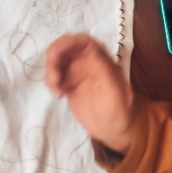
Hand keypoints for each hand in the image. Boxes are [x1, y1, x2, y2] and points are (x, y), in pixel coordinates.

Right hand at [46, 33, 133, 153]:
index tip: (57, 54)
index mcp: (101, 60)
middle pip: (64, 46)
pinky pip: (54, 74)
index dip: (68, 42)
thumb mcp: (116, 94)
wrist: (116, 131)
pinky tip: (57, 94)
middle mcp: (87, 61)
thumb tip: (92, 52)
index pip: (83, 41)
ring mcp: (76, 72)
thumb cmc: (121, 113)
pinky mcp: (68, 83)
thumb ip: (104, 72)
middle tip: (54, 78)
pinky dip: (50, 81)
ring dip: (50, 70)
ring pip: (56, 59)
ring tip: (56, 90)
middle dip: (54, 58)